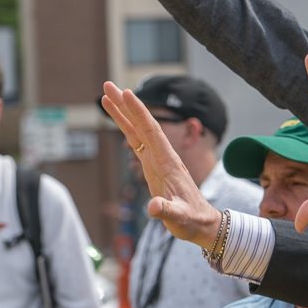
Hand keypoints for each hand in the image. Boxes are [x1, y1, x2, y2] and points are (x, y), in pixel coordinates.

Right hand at [101, 81, 221, 248]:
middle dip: (125, 104)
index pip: (151, 131)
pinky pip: (136, 142)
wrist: (201, 222)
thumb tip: (153, 207)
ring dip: (122, 112)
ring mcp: (157, 158)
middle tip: (107, 85)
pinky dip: (125, 128)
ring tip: (106, 95)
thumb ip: (166, 211)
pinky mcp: (153, 165)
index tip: (126, 93)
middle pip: (142, 123)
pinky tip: (116, 119)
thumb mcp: (178, 218)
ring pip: (137, 130)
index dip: (138, 112)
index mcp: (168, 162)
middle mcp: (163, 155)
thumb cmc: (191, 219)